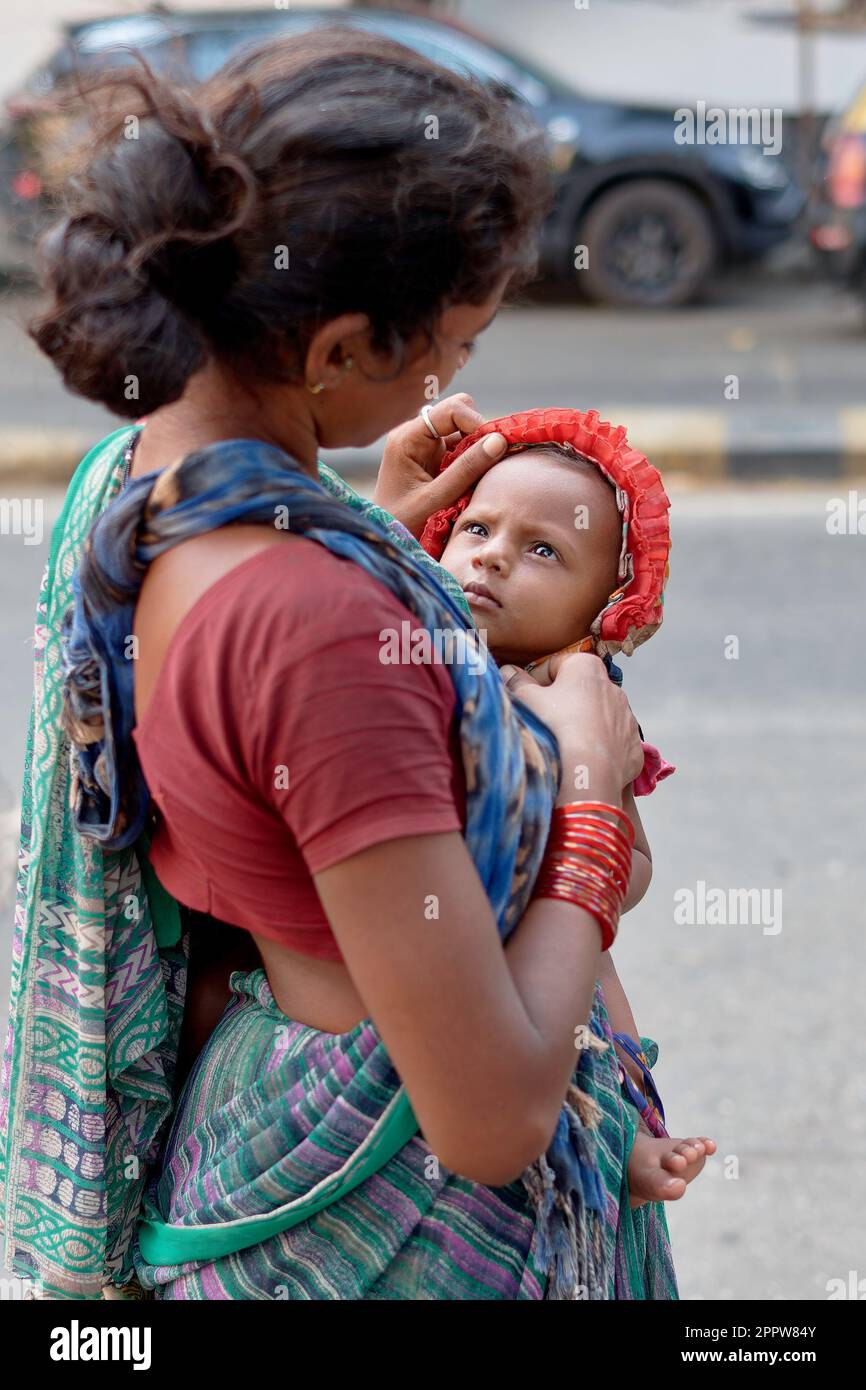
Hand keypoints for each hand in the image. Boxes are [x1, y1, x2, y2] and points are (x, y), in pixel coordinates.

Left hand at [373, 393, 507, 537]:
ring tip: (483, 473)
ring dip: (478, 448)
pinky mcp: (434, 458)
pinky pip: (461, 448)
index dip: (478, 423)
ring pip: (463, 430)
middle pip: (459, 412)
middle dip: (479, 432)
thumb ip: (466, 470)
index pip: (452, 409)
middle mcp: (415, 434)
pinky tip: (475, 479)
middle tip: (490, 459)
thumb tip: (499, 441)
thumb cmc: (402, 523)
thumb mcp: (435, 499)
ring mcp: (425, 445)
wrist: (385, 538)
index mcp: (408, 437)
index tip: (497, 447)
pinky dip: (473, 459)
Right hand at [500, 652, 643, 799]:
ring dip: (584, 726)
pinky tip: (583, 762)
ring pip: (600, 718)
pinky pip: (613, 744)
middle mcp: (613, 688)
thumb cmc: (554, 729)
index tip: (528, 697)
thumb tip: (508, 672)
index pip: (556, 665)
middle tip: (544, 723)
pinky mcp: (633, 748)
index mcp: (587, 667)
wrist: (585, 775)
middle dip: (564, 703)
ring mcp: (627, 719)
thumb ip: (516, 682)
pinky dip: (599, 750)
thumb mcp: (525, 700)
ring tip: (564, 746)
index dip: (538, 680)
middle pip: (581, 691)